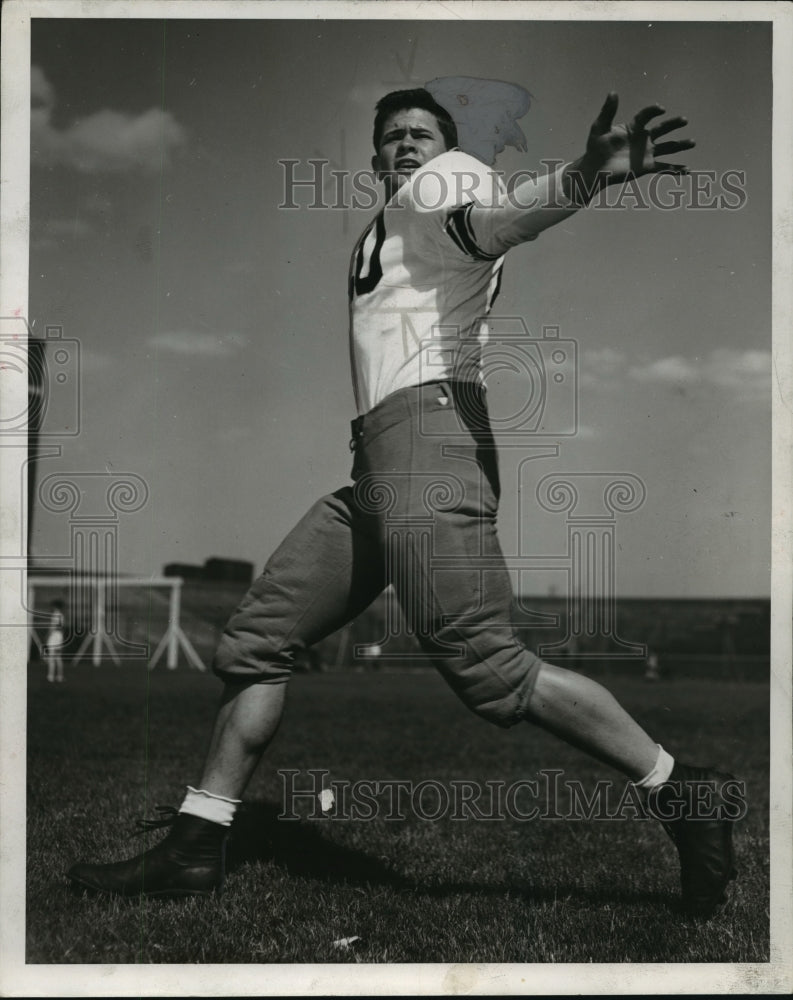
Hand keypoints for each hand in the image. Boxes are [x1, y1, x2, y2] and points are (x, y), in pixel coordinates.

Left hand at [566, 92, 694, 200]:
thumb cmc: (596, 147)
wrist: (595, 169)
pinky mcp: (646, 167)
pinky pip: (663, 167)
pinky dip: (675, 169)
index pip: (646, 116)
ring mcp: (646, 153)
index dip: (653, 111)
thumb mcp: (599, 127)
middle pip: (662, 129)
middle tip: (684, 120)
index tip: (660, 109)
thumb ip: (608, 111)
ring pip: (667, 147)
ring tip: (692, 142)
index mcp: (634, 127)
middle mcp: (643, 138)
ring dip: (680, 144)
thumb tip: (613, 92)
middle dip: (673, 124)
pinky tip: (687, 169)